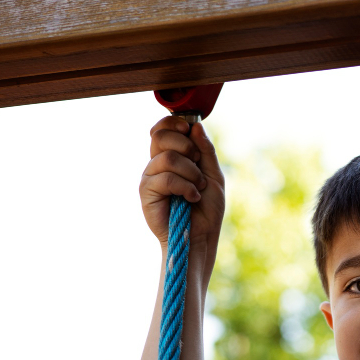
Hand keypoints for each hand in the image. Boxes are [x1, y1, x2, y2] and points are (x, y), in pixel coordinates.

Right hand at [139, 117, 224, 248]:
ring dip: (192, 172)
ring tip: (198, 188)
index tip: (188, 130)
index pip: (162, 128)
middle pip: (160, 136)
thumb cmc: (207, 208)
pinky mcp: (146, 192)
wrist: (200, 236)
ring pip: (168, 157)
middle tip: (198, 164)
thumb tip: (195, 126)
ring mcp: (150, 177)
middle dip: (186, 146)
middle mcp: (157, 164)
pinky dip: (186, 187)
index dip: (173, 123)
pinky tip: (192, 198)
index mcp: (171, 156)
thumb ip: (205, 151)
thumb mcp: (213, 174)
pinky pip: (167, 178)